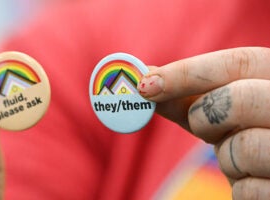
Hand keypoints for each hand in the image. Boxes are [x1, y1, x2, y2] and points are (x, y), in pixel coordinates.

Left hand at [139, 47, 269, 198]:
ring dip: (227, 157)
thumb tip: (145, 80)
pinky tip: (255, 178)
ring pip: (243, 147)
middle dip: (204, 116)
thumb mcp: (224, 112)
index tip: (147, 85)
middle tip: (201, 127)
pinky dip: (240, 185)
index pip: (241, 61)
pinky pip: (248, 188)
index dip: (187, 71)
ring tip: (241, 157)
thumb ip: (188, 97)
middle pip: (240, 98)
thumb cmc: (249, 136)